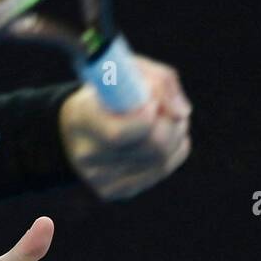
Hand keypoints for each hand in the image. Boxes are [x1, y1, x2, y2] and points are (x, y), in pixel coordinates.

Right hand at [60, 55, 190, 199]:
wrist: (78, 123)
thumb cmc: (108, 91)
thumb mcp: (128, 70)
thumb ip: (159, 81)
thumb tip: (181, 112)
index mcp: (82, 119)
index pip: (121, 133)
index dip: (149, 116)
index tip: (152, 101)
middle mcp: (86, 154)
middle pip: (153, 148)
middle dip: (172, 124)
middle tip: (169, 108)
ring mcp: (99, 178)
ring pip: (162, 160)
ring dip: (176, 134)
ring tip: (166, 117)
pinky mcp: (114, 190)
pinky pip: (162, 170)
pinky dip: (173, 150)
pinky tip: (164, 136)